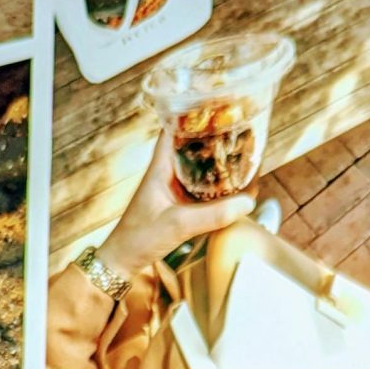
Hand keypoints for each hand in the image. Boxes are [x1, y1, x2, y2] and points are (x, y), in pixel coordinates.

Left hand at [96, 131, 256, 281]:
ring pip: (198, 167)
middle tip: (239, 130)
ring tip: (241, 151)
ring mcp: (173, 190)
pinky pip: (201, 188)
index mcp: (160, 167)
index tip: (215, 106)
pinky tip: (232, 186)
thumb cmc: (139, 238)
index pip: (173, 129)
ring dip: (216, 161)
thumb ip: (212, 215)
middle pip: (191, 146)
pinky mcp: (178, 206)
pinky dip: (216, 184)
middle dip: (213, 138)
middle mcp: (166, 173)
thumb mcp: (178, 225)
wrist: (122, 261)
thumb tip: (247, 203)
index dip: (192, 115)